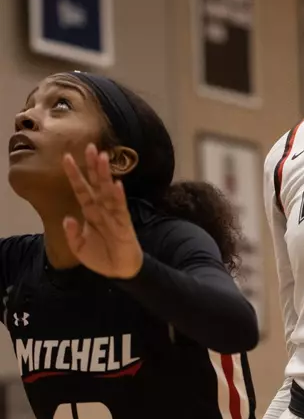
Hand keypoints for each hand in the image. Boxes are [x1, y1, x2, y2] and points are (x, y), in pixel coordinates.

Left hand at [62, 145, 143, 278]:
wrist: (119, 271)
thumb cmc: (101, 257)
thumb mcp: (79, 247)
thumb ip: (71, 233)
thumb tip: (67, 217)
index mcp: (90, 212)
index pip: (81, 189)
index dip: (74, 174)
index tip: (65, 157)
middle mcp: (102, 209)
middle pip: (96, 184)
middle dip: (92, 166)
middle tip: (90, 146)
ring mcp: (113, 215)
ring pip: (107, 191)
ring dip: (105, 175)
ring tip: (103, 158)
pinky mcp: (123, 225)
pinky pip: (120, 209)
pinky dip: (118, 197)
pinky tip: (116, 184)